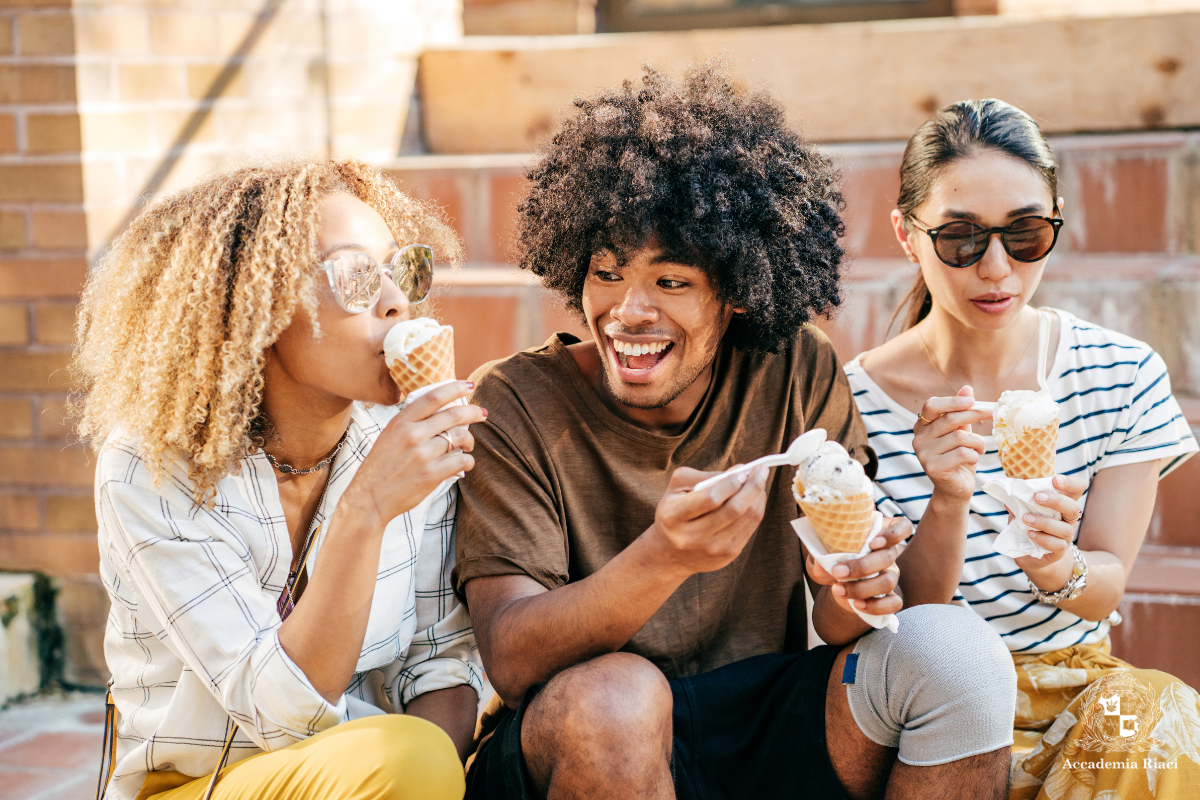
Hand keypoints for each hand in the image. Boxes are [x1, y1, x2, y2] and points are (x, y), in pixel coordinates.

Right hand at [342, 380, 485, 523]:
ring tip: (468, 445)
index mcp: (401, 422)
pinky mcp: (431, 474)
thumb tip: (443, 412)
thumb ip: (412, 422)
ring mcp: (422, 455)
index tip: (469, 386)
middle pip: (453, 415)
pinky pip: (461, 460)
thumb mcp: (390, 435)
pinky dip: (468, 460)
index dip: (455, 388)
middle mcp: (412, 435)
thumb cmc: (381, 465)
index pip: (433, 397)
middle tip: (482, 413)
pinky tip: (465, 462)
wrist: (369, 497)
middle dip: (473, 412)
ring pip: (460, 437)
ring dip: (470, 440)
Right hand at [646, 465, 768, 576]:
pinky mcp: (727, 556)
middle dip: (752, 486)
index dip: (731, 482)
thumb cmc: (674, 512)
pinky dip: (757, 509)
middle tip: (761, 469)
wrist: (670, 553)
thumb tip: (739, 472)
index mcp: (673, 516)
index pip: (710, 498)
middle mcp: (692, 537)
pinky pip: (750, 528)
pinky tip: (755, 498)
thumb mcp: (677, 488)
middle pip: (733, 510)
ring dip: (758, 496)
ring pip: (746, 518)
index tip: (742, 469)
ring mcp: (712, 549)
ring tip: (759, 481)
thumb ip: (703, 476)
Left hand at [805, 517, 908, 616]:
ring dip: (862, 588)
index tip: (873, 542)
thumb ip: (820, 554)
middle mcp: (888, 552)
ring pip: (889, 581)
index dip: (893, 534)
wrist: (834, 582)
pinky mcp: (889, 596)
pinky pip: (894, 603)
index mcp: (877, 533)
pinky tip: (857, 604)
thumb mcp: (821, 553)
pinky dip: (876, 605)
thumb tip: (823, 564)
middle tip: (837, 571)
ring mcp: (891, 574)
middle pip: (889, 556)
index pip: (902, 526)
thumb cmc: (831, 558)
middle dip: (861, 566)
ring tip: (837, 589)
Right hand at [913, 386, 991, 502]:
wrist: (954, 490)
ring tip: (980, 449)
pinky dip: (974, 455)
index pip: (931, 406)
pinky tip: (973, 460)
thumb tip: (967, 389)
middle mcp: (918, 439)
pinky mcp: (934, 468)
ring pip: (960, 437)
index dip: (952, 401)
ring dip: (977, 442)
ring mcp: (924, 454)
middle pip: (949, 419)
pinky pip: (962, 453)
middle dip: (974, 415)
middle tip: (991, 414)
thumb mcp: (961, 432)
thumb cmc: (958, 458)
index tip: (972, 401)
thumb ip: (961, 412)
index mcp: (922, 427)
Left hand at [1015, 474, 1086, 583]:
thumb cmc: (1027, 525)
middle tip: (1038, 497)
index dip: (1070, 482)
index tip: (1054, 480)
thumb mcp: (1021, 510)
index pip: (1077, 488)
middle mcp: (1067, 518)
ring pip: (1065, 528)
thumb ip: (1018, 502)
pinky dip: (1043, 538)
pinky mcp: (1060, 550)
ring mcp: (1066, 535)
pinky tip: (1030, 534)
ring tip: (1026, 519)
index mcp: (1061, 502)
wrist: (1028, 553)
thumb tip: (1010, 494)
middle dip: (1056, 500)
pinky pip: (1057, 544)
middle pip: (1073, 507)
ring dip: (1044, 522)